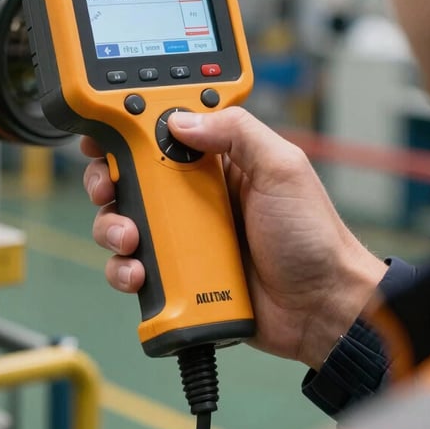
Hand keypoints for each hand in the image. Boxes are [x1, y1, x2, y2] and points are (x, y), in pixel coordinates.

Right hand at [82, 107, 385, 369]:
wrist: (323, 307)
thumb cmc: (313, 235)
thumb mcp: (283, 168)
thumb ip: (237, 131)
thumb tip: (180, 120)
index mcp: (219, 160)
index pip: (164, 132)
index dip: (130, 128)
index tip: (107, 132)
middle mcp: (195, 194)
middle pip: (132, 175)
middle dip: (109, 178)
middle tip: (109, 188)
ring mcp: (184, 236)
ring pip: (125, 220)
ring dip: (112, 226)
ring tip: (130, 239)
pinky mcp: (178, 275)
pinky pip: (136, 266)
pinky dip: (124, 269)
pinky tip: (137, 273)